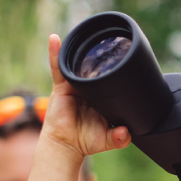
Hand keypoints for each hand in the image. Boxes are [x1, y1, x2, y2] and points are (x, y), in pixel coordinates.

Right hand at [43, 34, 132, 157]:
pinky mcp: (61, 87)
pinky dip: (55, 53)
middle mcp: (89, 88)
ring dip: (79, 50)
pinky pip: (58, 68)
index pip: (110, 77)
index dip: (116, 68)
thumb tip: (125, 133)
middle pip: (94, 68)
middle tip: (110, 41)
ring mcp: (74, 86)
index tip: (125, 56)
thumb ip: (119, 138)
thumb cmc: (86, 141)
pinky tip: (55, 39)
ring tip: (86, 34)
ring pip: (77, 64)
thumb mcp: (107, 140)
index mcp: (102, 96)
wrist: (66, 146)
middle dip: (99, 55)